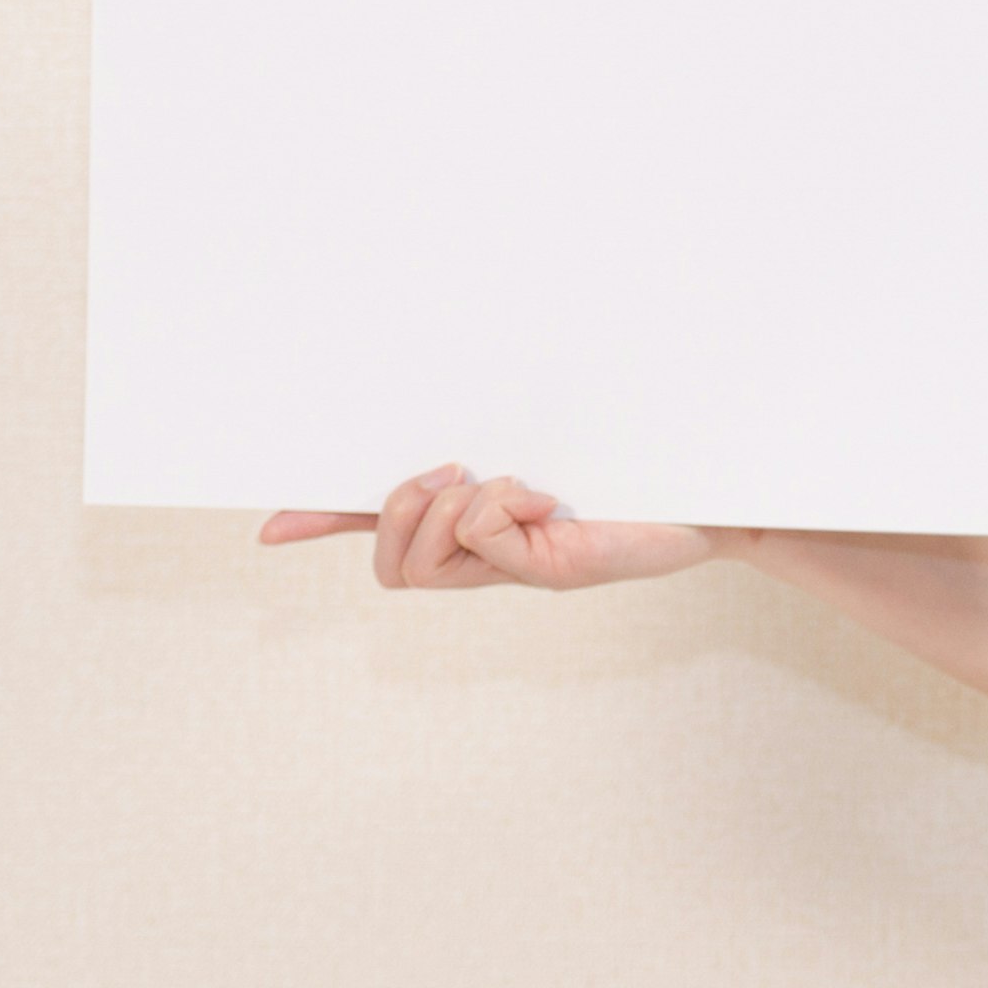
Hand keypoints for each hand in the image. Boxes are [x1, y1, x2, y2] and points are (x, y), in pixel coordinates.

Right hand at [258, 464, 749, 590]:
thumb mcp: (553, 445)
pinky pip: (484, 545)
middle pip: (391, 564)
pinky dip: (501, 511)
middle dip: (397, 510)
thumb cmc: (640, 468)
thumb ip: (498, 444)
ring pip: (427, 562)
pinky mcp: (554, 569)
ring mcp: (519, 569)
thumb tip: (453, 418)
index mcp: (479, 523)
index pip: (382, 533)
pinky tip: (545, 498)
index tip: (271, 526)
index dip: (326, 526)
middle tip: (453, 470)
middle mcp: (490, 558)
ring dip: (455, 511)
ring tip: (508, 484)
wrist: (716, 499)